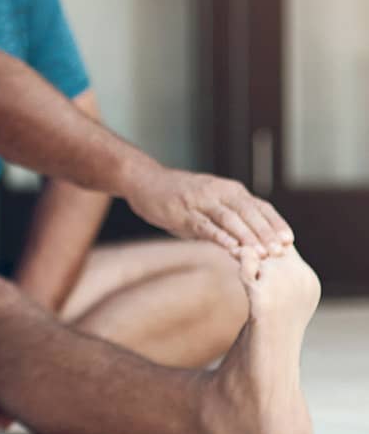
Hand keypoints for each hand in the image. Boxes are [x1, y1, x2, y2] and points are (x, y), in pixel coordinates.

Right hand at [124, 167, 293, 256]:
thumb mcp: (207, 203)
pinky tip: (231, 248)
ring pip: (230, 218)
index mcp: (229, 190)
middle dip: (266, 232)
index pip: (259, 206)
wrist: (144, 180)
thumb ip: (227, 218)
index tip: (289, 240)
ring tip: (262, 253)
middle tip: (280, 251)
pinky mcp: (182, 211)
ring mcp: (200, 201)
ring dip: (248, 236)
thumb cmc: (177, 196)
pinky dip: (219, 236)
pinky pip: (205, 225)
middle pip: (249, 212)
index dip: (275, 223)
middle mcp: (218, 192)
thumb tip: (249, 243)